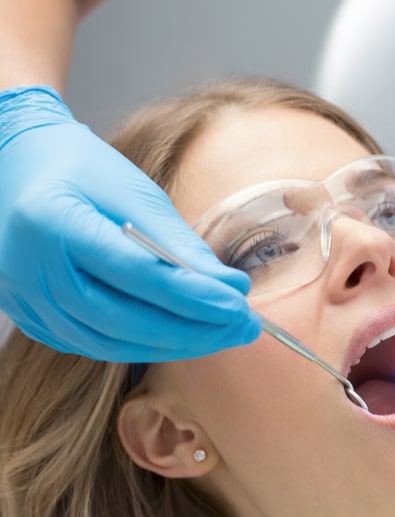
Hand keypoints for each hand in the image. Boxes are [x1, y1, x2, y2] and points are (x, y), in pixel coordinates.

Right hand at [0, 86, 259, 360]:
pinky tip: (180, 337)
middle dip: (193, 331)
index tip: (240, 307)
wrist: (16, 164)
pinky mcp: (30, 316)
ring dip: (174, 345)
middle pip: (125, 320)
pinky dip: (142, 346)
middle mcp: (31, 270)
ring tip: (223, 334)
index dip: (194, 298)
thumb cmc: (81, 169)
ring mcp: (25, 299)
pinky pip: (93, 345)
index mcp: (55, 223)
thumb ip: (179, 243)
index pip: (137, 274)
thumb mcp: (134, 191)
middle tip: (244, 328)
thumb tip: (230, 288)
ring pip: (110, 343)